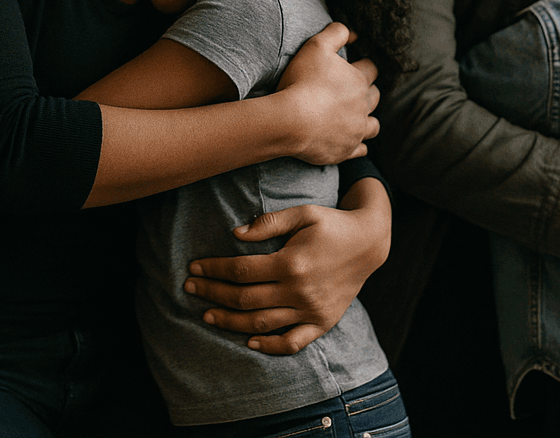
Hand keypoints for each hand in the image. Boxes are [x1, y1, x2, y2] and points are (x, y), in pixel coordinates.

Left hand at [185, 181, 390, 354]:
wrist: (369, 243)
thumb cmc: (331, 224)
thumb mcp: (302, 213)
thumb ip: (268, 223)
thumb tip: (235, 234)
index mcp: (291, 263)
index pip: (241, 271)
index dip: (214, 270)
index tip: (194, 267)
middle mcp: (300, 291)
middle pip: (245, 299)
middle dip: (213, 294)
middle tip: (190, 288)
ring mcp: (312, 310)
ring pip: (262, 323)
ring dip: (231, 322)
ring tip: (207, 316)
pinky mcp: (323, 322)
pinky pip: (293, 342)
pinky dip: (270, 346)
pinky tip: (249, 341)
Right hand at [271, 22, 379, 164]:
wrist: (290, 121)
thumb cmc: (302, 82)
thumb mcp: (316, 46)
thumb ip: (336, 33)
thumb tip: (353, 31)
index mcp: (359, 81)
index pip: (371, 69)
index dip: (363, 65)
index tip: (355, 65)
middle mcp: (363, 107)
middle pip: (375, 97)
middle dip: (368, 92)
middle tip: (353, 90)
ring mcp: (356, 130)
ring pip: (373, 125)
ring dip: (368, 120)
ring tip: (356, 117)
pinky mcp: (346, 149)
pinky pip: (360, 149)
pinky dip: (358, 145)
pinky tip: (351, 141)